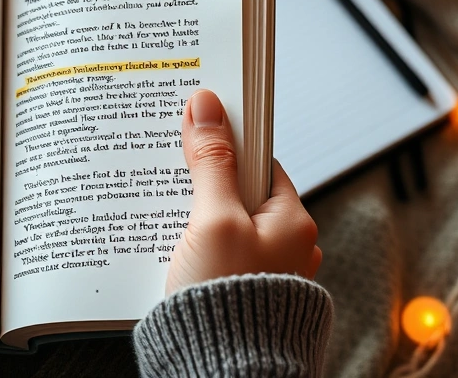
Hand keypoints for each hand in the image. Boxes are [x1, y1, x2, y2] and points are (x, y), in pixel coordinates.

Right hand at [165, 89, 321, 294]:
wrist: (220, 366)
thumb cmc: (226, 298)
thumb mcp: (214, 219)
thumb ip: (211, 162)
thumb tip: (207, 106)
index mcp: (293, 221)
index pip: (260, 161)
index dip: (229, 140)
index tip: (199, 123)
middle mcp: (286, 244)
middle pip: (240, 189)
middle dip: (205, 177)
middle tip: (171, 163)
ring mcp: (264, 268)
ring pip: (226, 220)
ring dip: (195, 209)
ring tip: (163, 204)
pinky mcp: (239, 287)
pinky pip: (217, 248)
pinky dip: (194, 239)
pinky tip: (169, 239)